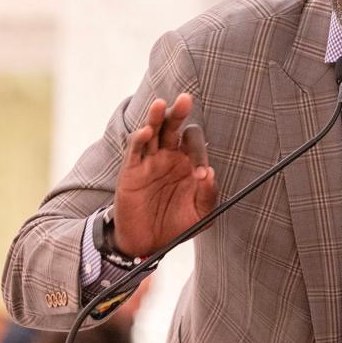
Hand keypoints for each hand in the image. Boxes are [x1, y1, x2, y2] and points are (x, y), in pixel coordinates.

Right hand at [113, 93, 216, 257]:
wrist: (147, 242)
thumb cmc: (176, 225)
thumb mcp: (200, 215)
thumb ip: (208, 195)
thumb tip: (209, 174)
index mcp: (188, 163)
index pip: (195, 144)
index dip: (199, 154)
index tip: (200, 175)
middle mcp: (169, 157)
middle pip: (173, 127)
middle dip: (179, 113)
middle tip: (186, 99)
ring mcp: (150, 161)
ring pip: (153, 132)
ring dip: (156, 117)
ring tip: (161, 105)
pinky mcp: (132, 171)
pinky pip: (136, 151)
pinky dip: (140, 139)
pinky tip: (146, 132)